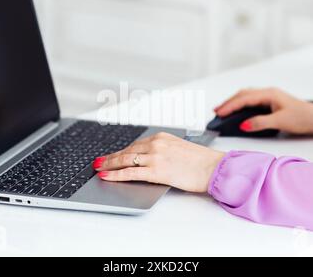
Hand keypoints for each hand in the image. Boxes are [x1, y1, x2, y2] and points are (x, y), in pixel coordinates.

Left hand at [92, 132, 224, 192]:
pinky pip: (130, 172)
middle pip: (127, 151)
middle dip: (111, 157)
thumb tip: (150, 160)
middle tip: (99, 161)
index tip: (113, 155)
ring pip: (125, 160)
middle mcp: (156, 144)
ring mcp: (155, 156)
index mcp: (162, 137)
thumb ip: (163, 151)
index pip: (136, 145)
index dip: (121, 151)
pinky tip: (106, 176)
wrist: (213, 168)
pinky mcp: (156, 170)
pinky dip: (115, 174)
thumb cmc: (201, 161)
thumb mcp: (180, 149)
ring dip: (109, 164)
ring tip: (99, 168)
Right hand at [214, 88, 312, 135]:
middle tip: (216, 111)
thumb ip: (260, 122)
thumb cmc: (303, 118)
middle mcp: (268, 93)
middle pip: (242, 95)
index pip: (244, 99)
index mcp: (269, 94)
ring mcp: (269, 97)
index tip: (219, 113)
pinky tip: (237, 110)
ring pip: (246, 96)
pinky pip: (251, 101)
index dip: (230, 106)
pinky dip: (241, 104)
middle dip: (228, 102)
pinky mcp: (271, 102)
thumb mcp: (281, 121)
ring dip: (233, 102)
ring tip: (222, 110)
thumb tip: (242, 125)